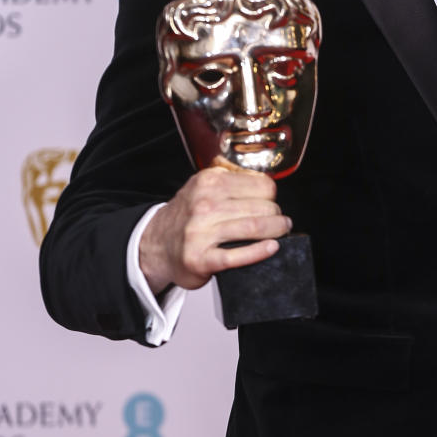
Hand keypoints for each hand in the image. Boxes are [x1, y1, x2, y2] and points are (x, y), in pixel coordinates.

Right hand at [139, 161, 292, 294]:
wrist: (156, 245)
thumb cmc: (187, 216)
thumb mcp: (202, 185)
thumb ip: (230, 177)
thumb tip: (262, 177)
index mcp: (209, 182)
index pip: (262, 185)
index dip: (271, 196)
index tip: (271, 202)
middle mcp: (204, 204)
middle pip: (262, 207)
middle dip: (277, 216)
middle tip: (279, 222)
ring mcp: (201, 232)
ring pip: (254, 228)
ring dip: (275, 231)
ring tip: (281, 232)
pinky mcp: (201, 259)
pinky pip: (237, 255)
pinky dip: (259, 252)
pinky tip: (271, 248)